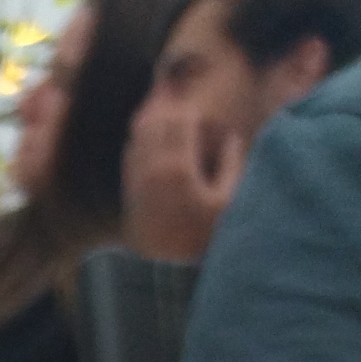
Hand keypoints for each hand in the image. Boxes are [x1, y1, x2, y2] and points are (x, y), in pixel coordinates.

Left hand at [123, 96, 247, 264]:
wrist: (168, 264)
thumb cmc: (204, 233)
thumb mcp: (229, 199)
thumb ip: (230, 163)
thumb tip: (231, 137)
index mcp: (178, 168)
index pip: (180, 120)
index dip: (191, 108)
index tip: (201, 107)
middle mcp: (152, 170)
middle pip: (157, 122)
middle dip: (170, 106)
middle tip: (181, 97)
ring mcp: (137, 179)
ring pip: (139, 134)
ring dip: (153, 119)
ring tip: (167, 107)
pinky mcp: (130, 189)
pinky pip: (130, 153)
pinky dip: (140, 138)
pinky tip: (150, 133)